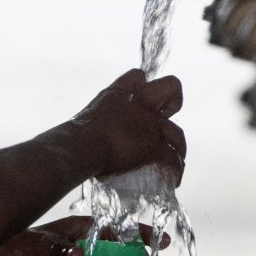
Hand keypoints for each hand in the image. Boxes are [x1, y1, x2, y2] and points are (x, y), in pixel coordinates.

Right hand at [73, 69, 185, 183]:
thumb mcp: (85, 118)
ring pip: (177, 132)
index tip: (137, 97)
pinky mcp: (154, 147)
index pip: (137, 76)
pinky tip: (173, 179)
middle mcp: (140, 104)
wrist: (83, 146)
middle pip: (171, 86)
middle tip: (165, 116)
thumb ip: (94, 122)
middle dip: (174, 100)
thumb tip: (86, 138)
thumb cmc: (77, 135)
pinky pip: (173, 160)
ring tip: (177, 159)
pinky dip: (175, 170)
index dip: (140, 84)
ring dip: (178, 147)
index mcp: (119, 94)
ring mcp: (150, 125)